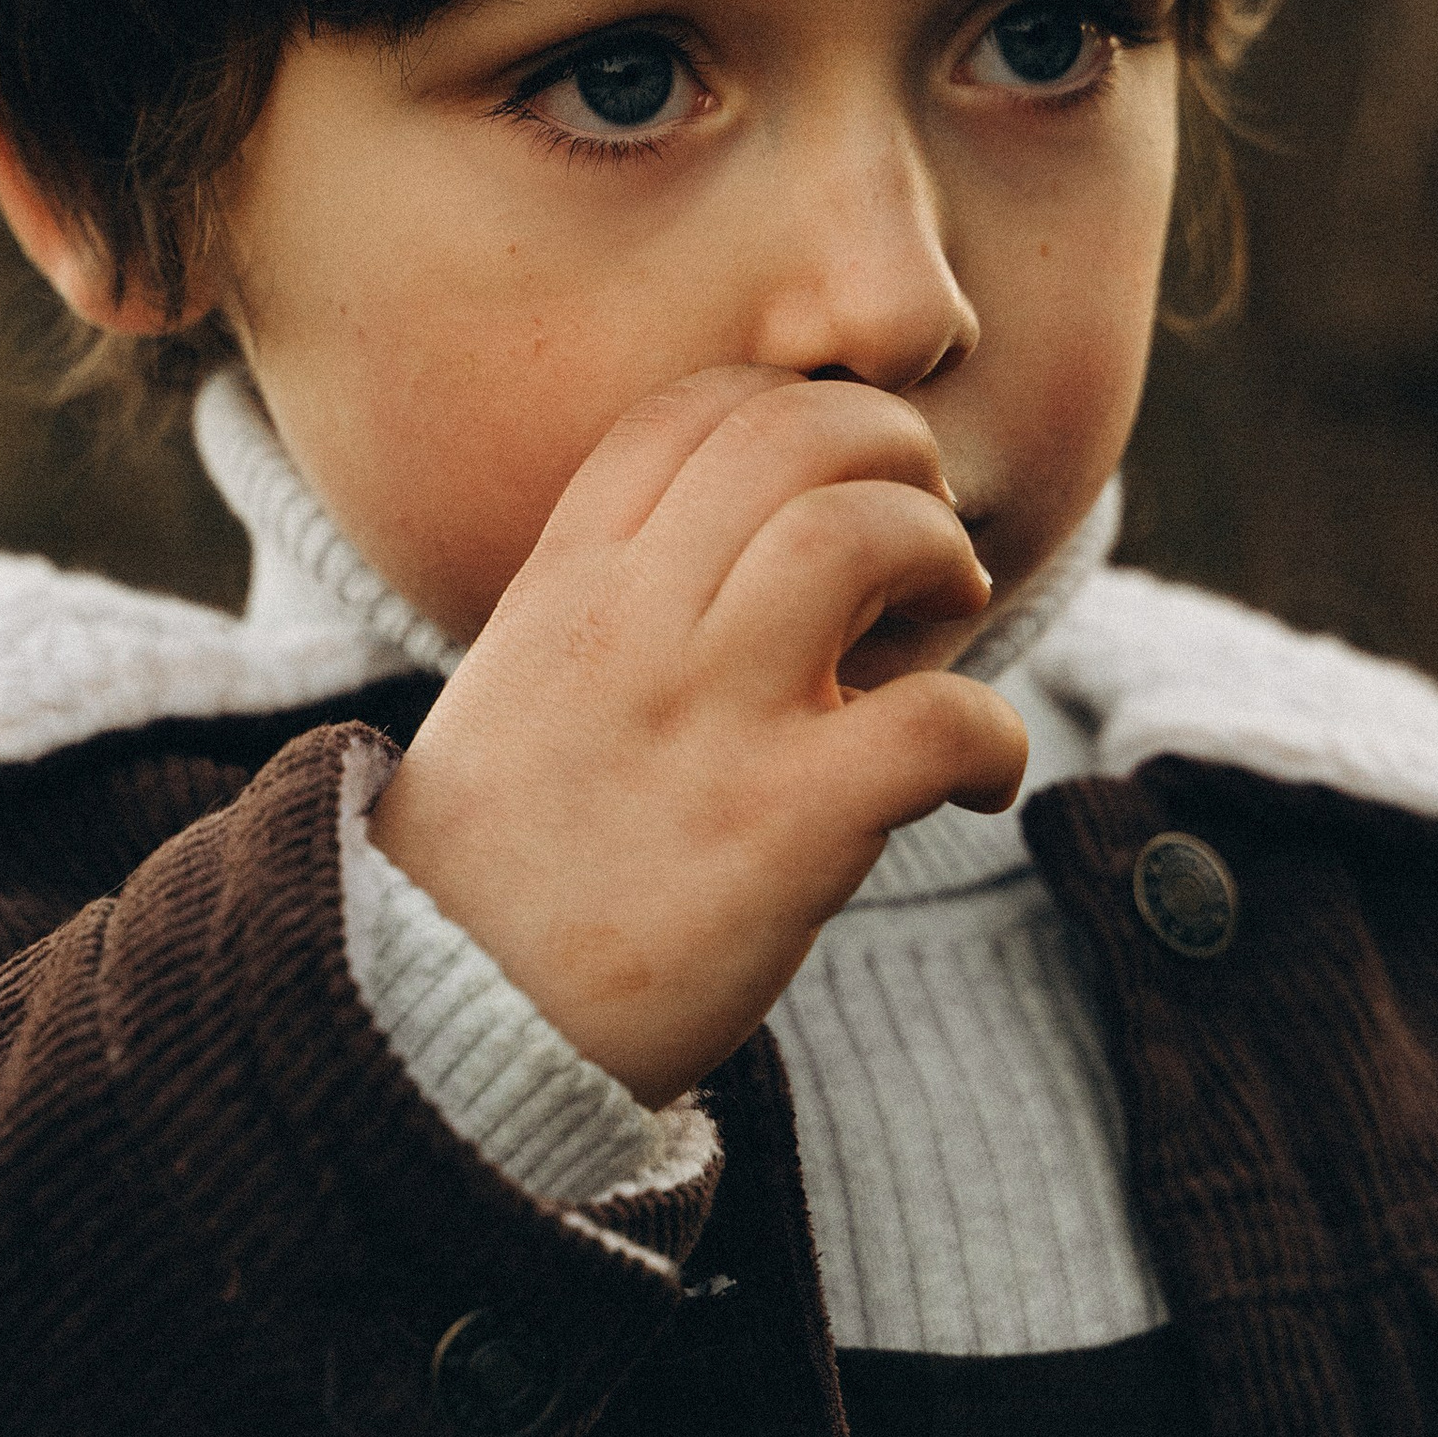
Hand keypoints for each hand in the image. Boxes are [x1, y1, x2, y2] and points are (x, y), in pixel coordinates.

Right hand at [366, 368, 1029, 1104]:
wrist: (442, 1030)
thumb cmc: (499, 875)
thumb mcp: (521, 693)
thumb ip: (616, 609)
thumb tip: (746, 566)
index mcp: (565, 586)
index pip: (691, 406)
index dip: (790, 411)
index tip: (829, 484)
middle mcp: (632, 627)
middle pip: (794, 433)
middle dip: (893, 454)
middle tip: (918, 542)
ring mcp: (706, 720)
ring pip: (864, 533)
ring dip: (939, 555)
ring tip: (951, 621)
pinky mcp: (781, 828)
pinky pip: (940, 720)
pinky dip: (995, 737)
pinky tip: (976, 782)